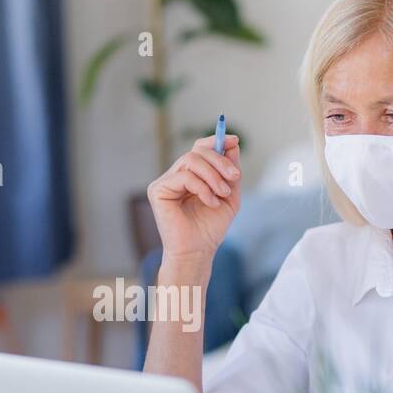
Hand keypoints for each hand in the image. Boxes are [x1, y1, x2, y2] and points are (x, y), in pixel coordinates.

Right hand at [146, 135, 241, 261]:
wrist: (197, 252)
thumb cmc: (210, 228)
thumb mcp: (229, 194)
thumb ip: (230, 170)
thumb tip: (232, 143)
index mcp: (191, 175)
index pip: (200, 148)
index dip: (216, 141)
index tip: (234, 141)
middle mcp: (176, 175)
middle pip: (197, 151)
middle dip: (220, 161)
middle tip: (235, 176)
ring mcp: (165, 182)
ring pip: (191, 160)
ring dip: (213, 175)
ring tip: (222, 194)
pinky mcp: (157, 190)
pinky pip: (184, 176)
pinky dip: (202, 188)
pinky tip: (210, 202)